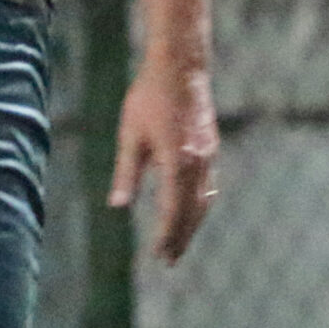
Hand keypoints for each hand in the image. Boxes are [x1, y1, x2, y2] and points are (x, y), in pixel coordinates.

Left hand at [111, 57, 217, 263]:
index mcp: (178, 162)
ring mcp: (209, 155)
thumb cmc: (148, 97)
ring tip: (179, 242)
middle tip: (169, 260)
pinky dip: (198, 203)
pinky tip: (189, 209)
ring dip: (192, 223)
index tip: (157, 256)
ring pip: (204, 200)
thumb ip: (126, 172)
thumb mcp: (130, 135)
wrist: (180, 67)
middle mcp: (199, 163)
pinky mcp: (211, 147)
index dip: (166, 236)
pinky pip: (208, 185)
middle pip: (193, 211)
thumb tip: (117, 205)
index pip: (173, 211)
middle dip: (181, 237)